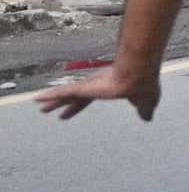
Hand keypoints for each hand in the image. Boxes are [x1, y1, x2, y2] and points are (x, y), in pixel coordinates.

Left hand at [36, 61, 161, 121]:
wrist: (140, 74)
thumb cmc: (144, 83)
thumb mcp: (145, 103)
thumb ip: (143, 110)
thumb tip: (147, 117)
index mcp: (108, 88)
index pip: (88, 99)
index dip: (77, 107)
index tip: (67, 113)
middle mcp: (96, 85)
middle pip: (74, 97)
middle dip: (61, 104)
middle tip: (47, 111)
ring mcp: (89, 86)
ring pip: (66, 95)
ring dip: (52, 101)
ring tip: (39, 106)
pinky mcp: (85, 87)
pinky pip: (63, 92)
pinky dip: (50, 95)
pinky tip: (37, 99)